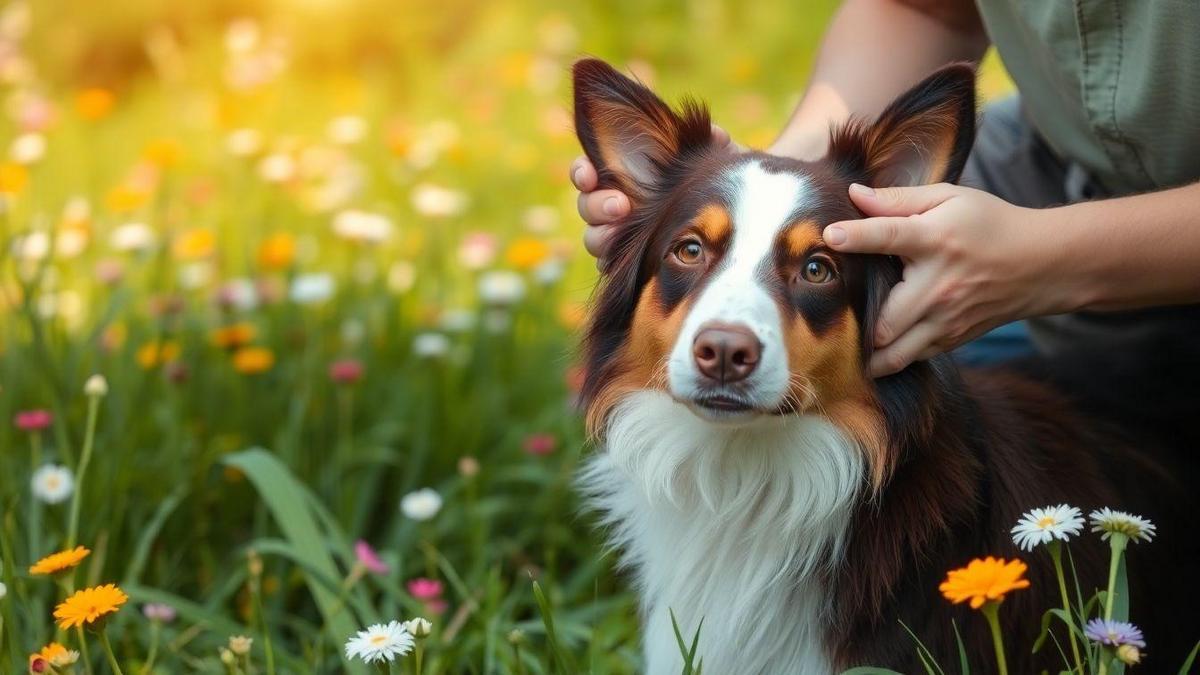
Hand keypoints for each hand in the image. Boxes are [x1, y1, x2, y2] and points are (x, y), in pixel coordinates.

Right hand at [572, 124, 734, 260]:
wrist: (732, 215)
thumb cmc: (714, 179)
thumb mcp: (715, 157)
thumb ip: (711, 143)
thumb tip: (714, 135)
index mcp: (622, 173)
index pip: (588, 170)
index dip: (582, 172)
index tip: (590, 175)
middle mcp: (614, 202)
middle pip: (586, 205)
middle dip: (596, 206)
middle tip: (620, 205)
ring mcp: (619, 233)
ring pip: (593, 237)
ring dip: (601, 236)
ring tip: (621, 234)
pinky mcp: (628, 259)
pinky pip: (607, 264)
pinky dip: (611, 262)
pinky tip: (622, 261)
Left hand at [823, 183, 1063, 376]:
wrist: (1042, 264)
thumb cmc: (990, 224)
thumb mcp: (949, 199)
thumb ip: (898, 200)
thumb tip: (854, 195)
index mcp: (936, 241)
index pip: (890, 237)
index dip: (857, 236)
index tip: (829, 236)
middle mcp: (939, 286)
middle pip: (885, 319)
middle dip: (852, 319)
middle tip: (825, 311)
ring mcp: (946, 319)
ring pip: (895, 353)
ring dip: (864, 353)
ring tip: (839, 345)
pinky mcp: (952, 339)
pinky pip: (910, 358)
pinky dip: (887, 358)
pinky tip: (867, 351)